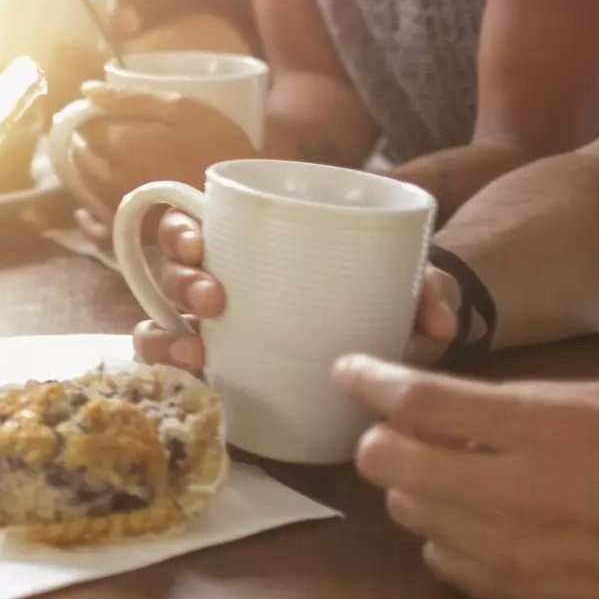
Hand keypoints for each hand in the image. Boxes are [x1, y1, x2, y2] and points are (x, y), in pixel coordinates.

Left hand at [69, 85, 255, 213]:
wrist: (246, 193)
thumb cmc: (216, 143)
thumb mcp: (178, 107)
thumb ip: (128, 97)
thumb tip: (86, 90)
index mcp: (116, 144)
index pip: (84, 126)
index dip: (90, 116)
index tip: (102, 112)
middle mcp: (108, 178)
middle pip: (82, 155)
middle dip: (87, 142)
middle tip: (107, 134)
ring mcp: (119, 209)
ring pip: (86, 186)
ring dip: (89, 171)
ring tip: (110, 161)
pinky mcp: (134, 234)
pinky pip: (97, 229)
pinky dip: (89, 219)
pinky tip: (88, 210)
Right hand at [130, 213, 458, 370]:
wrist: (392, 340)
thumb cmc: (385, 294)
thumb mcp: (408, 284)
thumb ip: (428, 291)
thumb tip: (439, 324)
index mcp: (249, 242)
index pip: (193, 221)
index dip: (182, 230)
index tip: (201, 243)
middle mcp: (218, 278)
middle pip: (170, 269)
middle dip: (182, 281)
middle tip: (216, 301)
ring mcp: (210, 325)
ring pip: (160, 317)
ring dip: (164, 330)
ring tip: (195, 349)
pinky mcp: (216, 365)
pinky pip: (173, 365)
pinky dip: (169, 368)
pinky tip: (191, 377)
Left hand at [336, 355, 598, 598]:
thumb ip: (519, 398)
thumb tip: (444, 400)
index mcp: (546, 432)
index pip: (421, 402)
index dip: (369, 380)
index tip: (348, 370)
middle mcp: (517, 495)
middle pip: (389, 460)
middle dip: (381, 435)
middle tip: (403, 427)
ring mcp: (512, 556)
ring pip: (405, 509)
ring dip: (414, 483)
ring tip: (454, 471)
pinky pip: (439, 558)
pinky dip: (444, 532)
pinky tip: (479, 519)